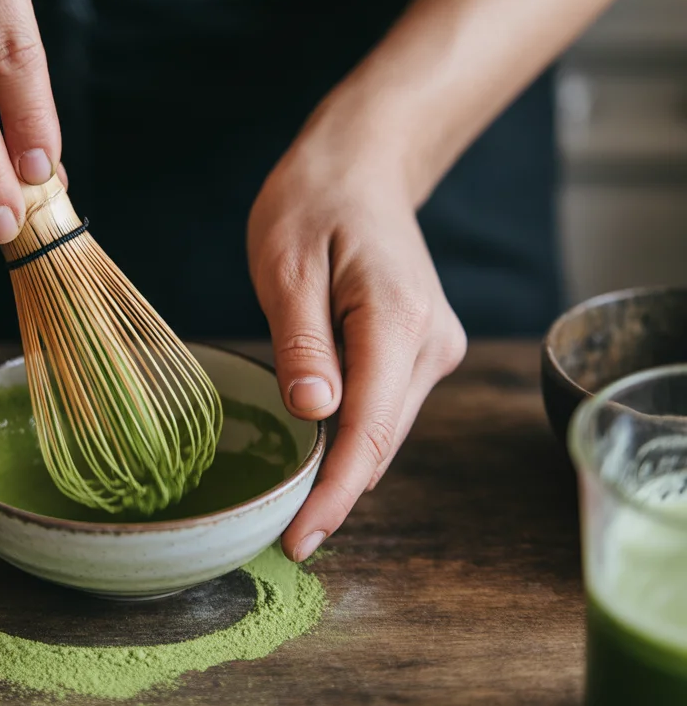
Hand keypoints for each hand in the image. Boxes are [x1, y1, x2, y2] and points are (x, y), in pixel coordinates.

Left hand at [247, 108, 466, 561]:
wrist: (361, 165)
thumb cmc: (315, 203)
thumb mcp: (287, 265)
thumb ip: (302, 341)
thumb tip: (315, 417)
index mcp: (397, 322)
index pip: (369, 433)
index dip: (332, 495)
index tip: (297, 540)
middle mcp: (430, 344)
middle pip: (381, 442)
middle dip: (332, 490)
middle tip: (274, 531)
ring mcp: (432, 348)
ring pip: (384, 431)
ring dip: (340, 464)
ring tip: (286, 500)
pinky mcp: (420, 349)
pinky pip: (384, 407)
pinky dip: (350, 434)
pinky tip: (314, 447)